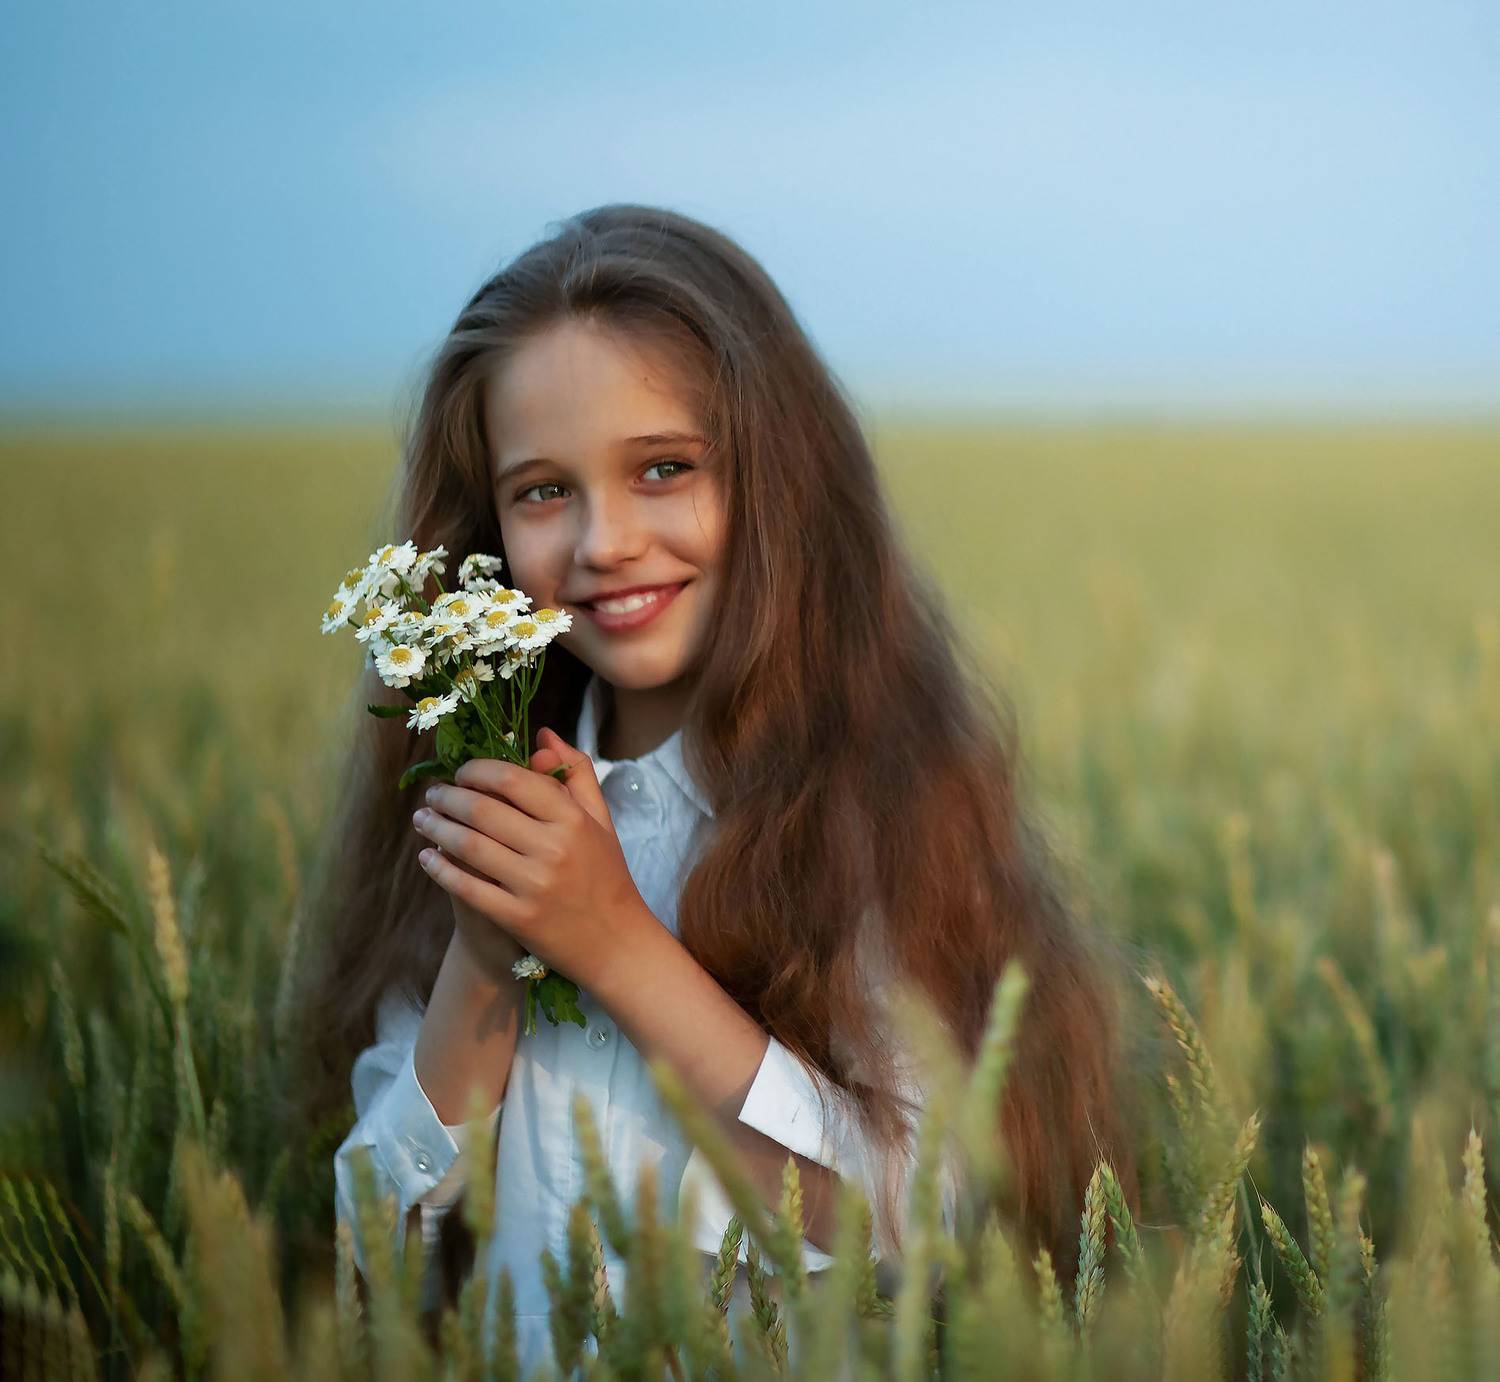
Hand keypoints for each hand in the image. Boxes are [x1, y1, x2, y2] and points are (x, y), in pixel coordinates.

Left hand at [411, 728, 652, 991]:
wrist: (616, 943)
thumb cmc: (606, 875)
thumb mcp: (599, 820)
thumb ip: (575, 773)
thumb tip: (542, 734)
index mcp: (573, 819)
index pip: (513, 779)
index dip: (478, 770)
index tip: (461, 771)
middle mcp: (553, 848)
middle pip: (483, 810)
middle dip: (448, 797)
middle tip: (433, 793)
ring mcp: (533, 885)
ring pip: (468, 846)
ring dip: (436, 828)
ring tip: (422, 818)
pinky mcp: (517, 918)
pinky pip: (466, 887)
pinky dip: (440, 868)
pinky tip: (427, 857)